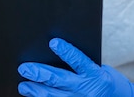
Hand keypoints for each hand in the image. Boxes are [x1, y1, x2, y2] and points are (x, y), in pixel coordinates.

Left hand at [18, 38, 133, 96]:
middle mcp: (86, 89)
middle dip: (39, 73)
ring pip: (53, 96)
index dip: (66, 51)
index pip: (78, 60)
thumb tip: (57, 54)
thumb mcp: (100, 70)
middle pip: (58, 80)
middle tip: (24, 68)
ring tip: (24, 86)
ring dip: (36, 91)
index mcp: (95, 75)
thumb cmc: (109, 84)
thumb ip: (81, 65)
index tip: (53, 42)